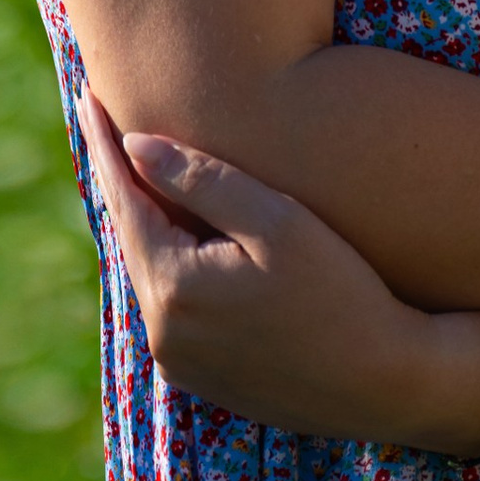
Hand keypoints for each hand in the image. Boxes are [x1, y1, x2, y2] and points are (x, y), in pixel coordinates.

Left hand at [79, 86, 479, 453]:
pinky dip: (171, 267)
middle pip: (133, 239)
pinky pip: (173, 308)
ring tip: (142, 175)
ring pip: (152, 275)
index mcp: (174, 288)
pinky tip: (183, 239)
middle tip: (107, 125)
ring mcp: (181, 362)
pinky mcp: (204, 378)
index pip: (126, 200)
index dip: (107, 147)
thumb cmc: (345, 291)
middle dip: (124, 183)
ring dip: (149, 226)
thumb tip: (135, 145)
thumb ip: (203, 180)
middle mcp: (164, 332)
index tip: (89, 97)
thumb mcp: (279, 221)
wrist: (390, 383)